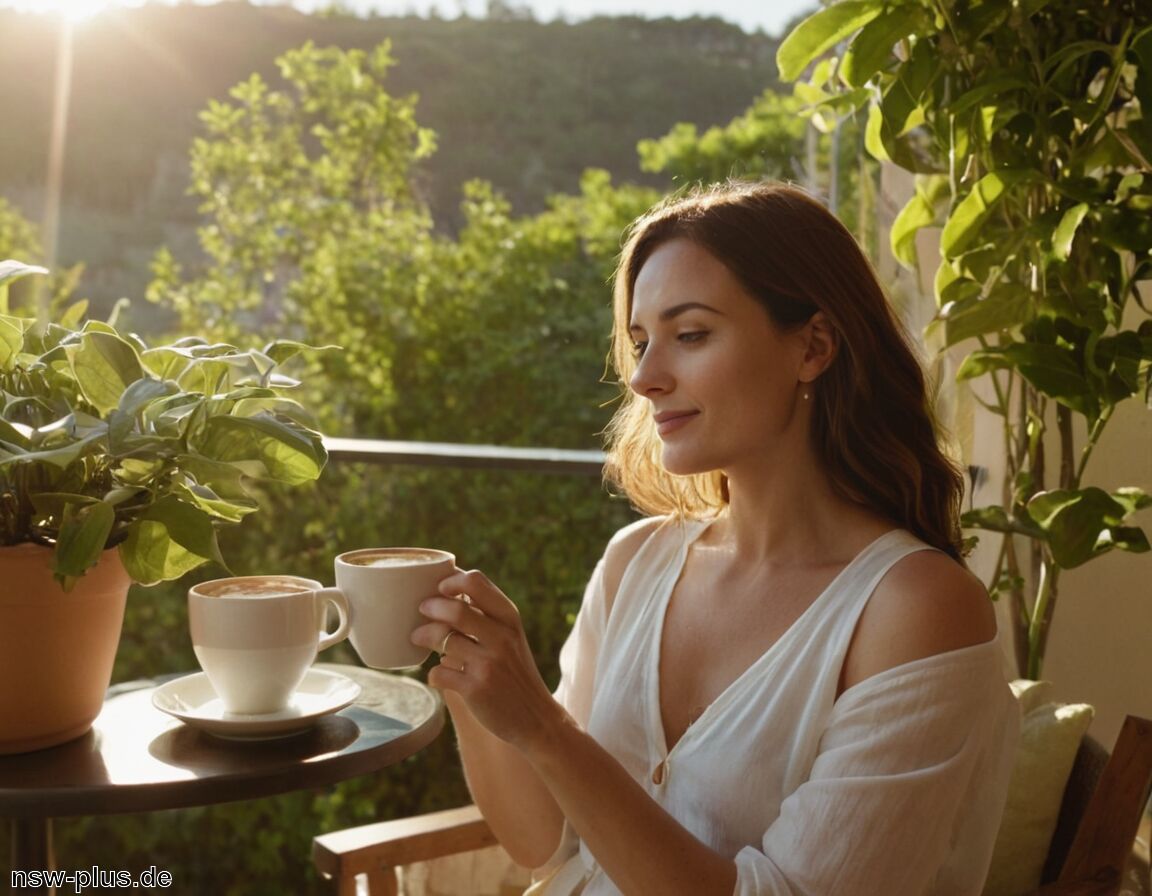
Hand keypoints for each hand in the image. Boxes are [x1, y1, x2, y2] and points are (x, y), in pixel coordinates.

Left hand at [411, 568, 565, 751]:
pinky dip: (433, 672)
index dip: (451, 580)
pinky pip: (440, 671)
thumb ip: (487, 615)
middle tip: (421, 609)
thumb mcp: (512, 636)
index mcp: (510, 618)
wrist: (535, 717)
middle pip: (456, 609)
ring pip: (443, 639)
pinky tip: (438, 674)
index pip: (477, 582)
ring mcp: (489, 663)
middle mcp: (501, 637)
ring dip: (423, 635)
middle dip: (431, 606)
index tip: (440, 588)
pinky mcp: (476, 688)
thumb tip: (446, 593)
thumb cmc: (515, 672)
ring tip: (417, 637)